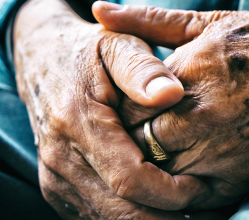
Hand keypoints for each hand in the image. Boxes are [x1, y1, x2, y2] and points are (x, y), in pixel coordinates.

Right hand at [13, 0, 219, 218]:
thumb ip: (142, 69)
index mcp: (77, 122)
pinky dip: (129, 217)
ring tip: (186, 211)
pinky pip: (96, 217)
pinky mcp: (56, 188)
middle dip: (166, 218)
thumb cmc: (87, 54)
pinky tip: (155, 207)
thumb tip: (172, 95)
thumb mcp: (116, 45)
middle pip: (120, 213)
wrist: (42, 61)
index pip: (130, 179)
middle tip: (206, 212)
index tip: (203, 188)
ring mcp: (54, 178)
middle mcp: (60, 159)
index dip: (171, 193)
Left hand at [94, 1, 248, 209]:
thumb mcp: (199, 23)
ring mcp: (220, 150)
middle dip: (132, 143)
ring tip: (152, 153)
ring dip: (152, 165)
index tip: (123, 113)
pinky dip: (178, 189)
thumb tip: (100, 11)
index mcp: (184, 79)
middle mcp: (199, 118)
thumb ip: (145, 21)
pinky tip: (176, 174)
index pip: (128, 112)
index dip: (120, 116)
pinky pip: (193, 196)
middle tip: (133, 136)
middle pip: (141, 146)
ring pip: (162, 173)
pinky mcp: (239, 175)